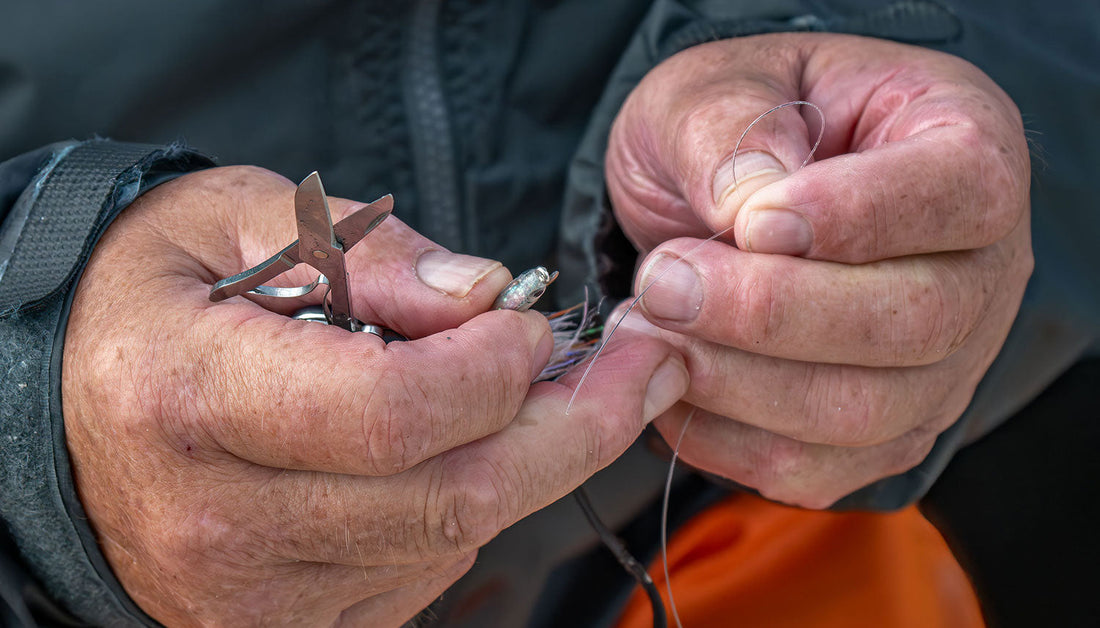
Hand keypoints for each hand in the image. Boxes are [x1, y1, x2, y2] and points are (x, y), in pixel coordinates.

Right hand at [62, 166, 687, 624]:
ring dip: (532, 457)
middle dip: (579, 428)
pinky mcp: (288, 624)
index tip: (537, 321)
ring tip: (548, 386)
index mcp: (191, 400)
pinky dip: (473, 500)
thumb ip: (372, 253)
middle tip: (645, 366)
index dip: (498, 368)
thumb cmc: (157, 293)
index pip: (394, 413)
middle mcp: (220, 520)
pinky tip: (463, 443)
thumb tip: (490, 295)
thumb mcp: (243, 220)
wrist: (68, 403)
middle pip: (454, 496)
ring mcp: (255, 594)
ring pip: (456, 536)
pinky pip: (428, 568)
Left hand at [604, 33, 1031, 507]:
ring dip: (733, 382)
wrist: (723, 198)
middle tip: (662, 281)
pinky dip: (723, 438)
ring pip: (863, 411)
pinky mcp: (881, 433)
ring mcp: (940, 364)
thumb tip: (746, 207)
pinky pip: (814, 469)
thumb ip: (732, 128)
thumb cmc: (735, 126)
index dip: (853, 217)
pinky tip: (670, 381)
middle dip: (767, 313)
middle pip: (916, 322)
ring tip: (647, 329)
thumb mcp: (717, 86)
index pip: (959, 192)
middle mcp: (979, 268)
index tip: (748, 221)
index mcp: (965, 144)